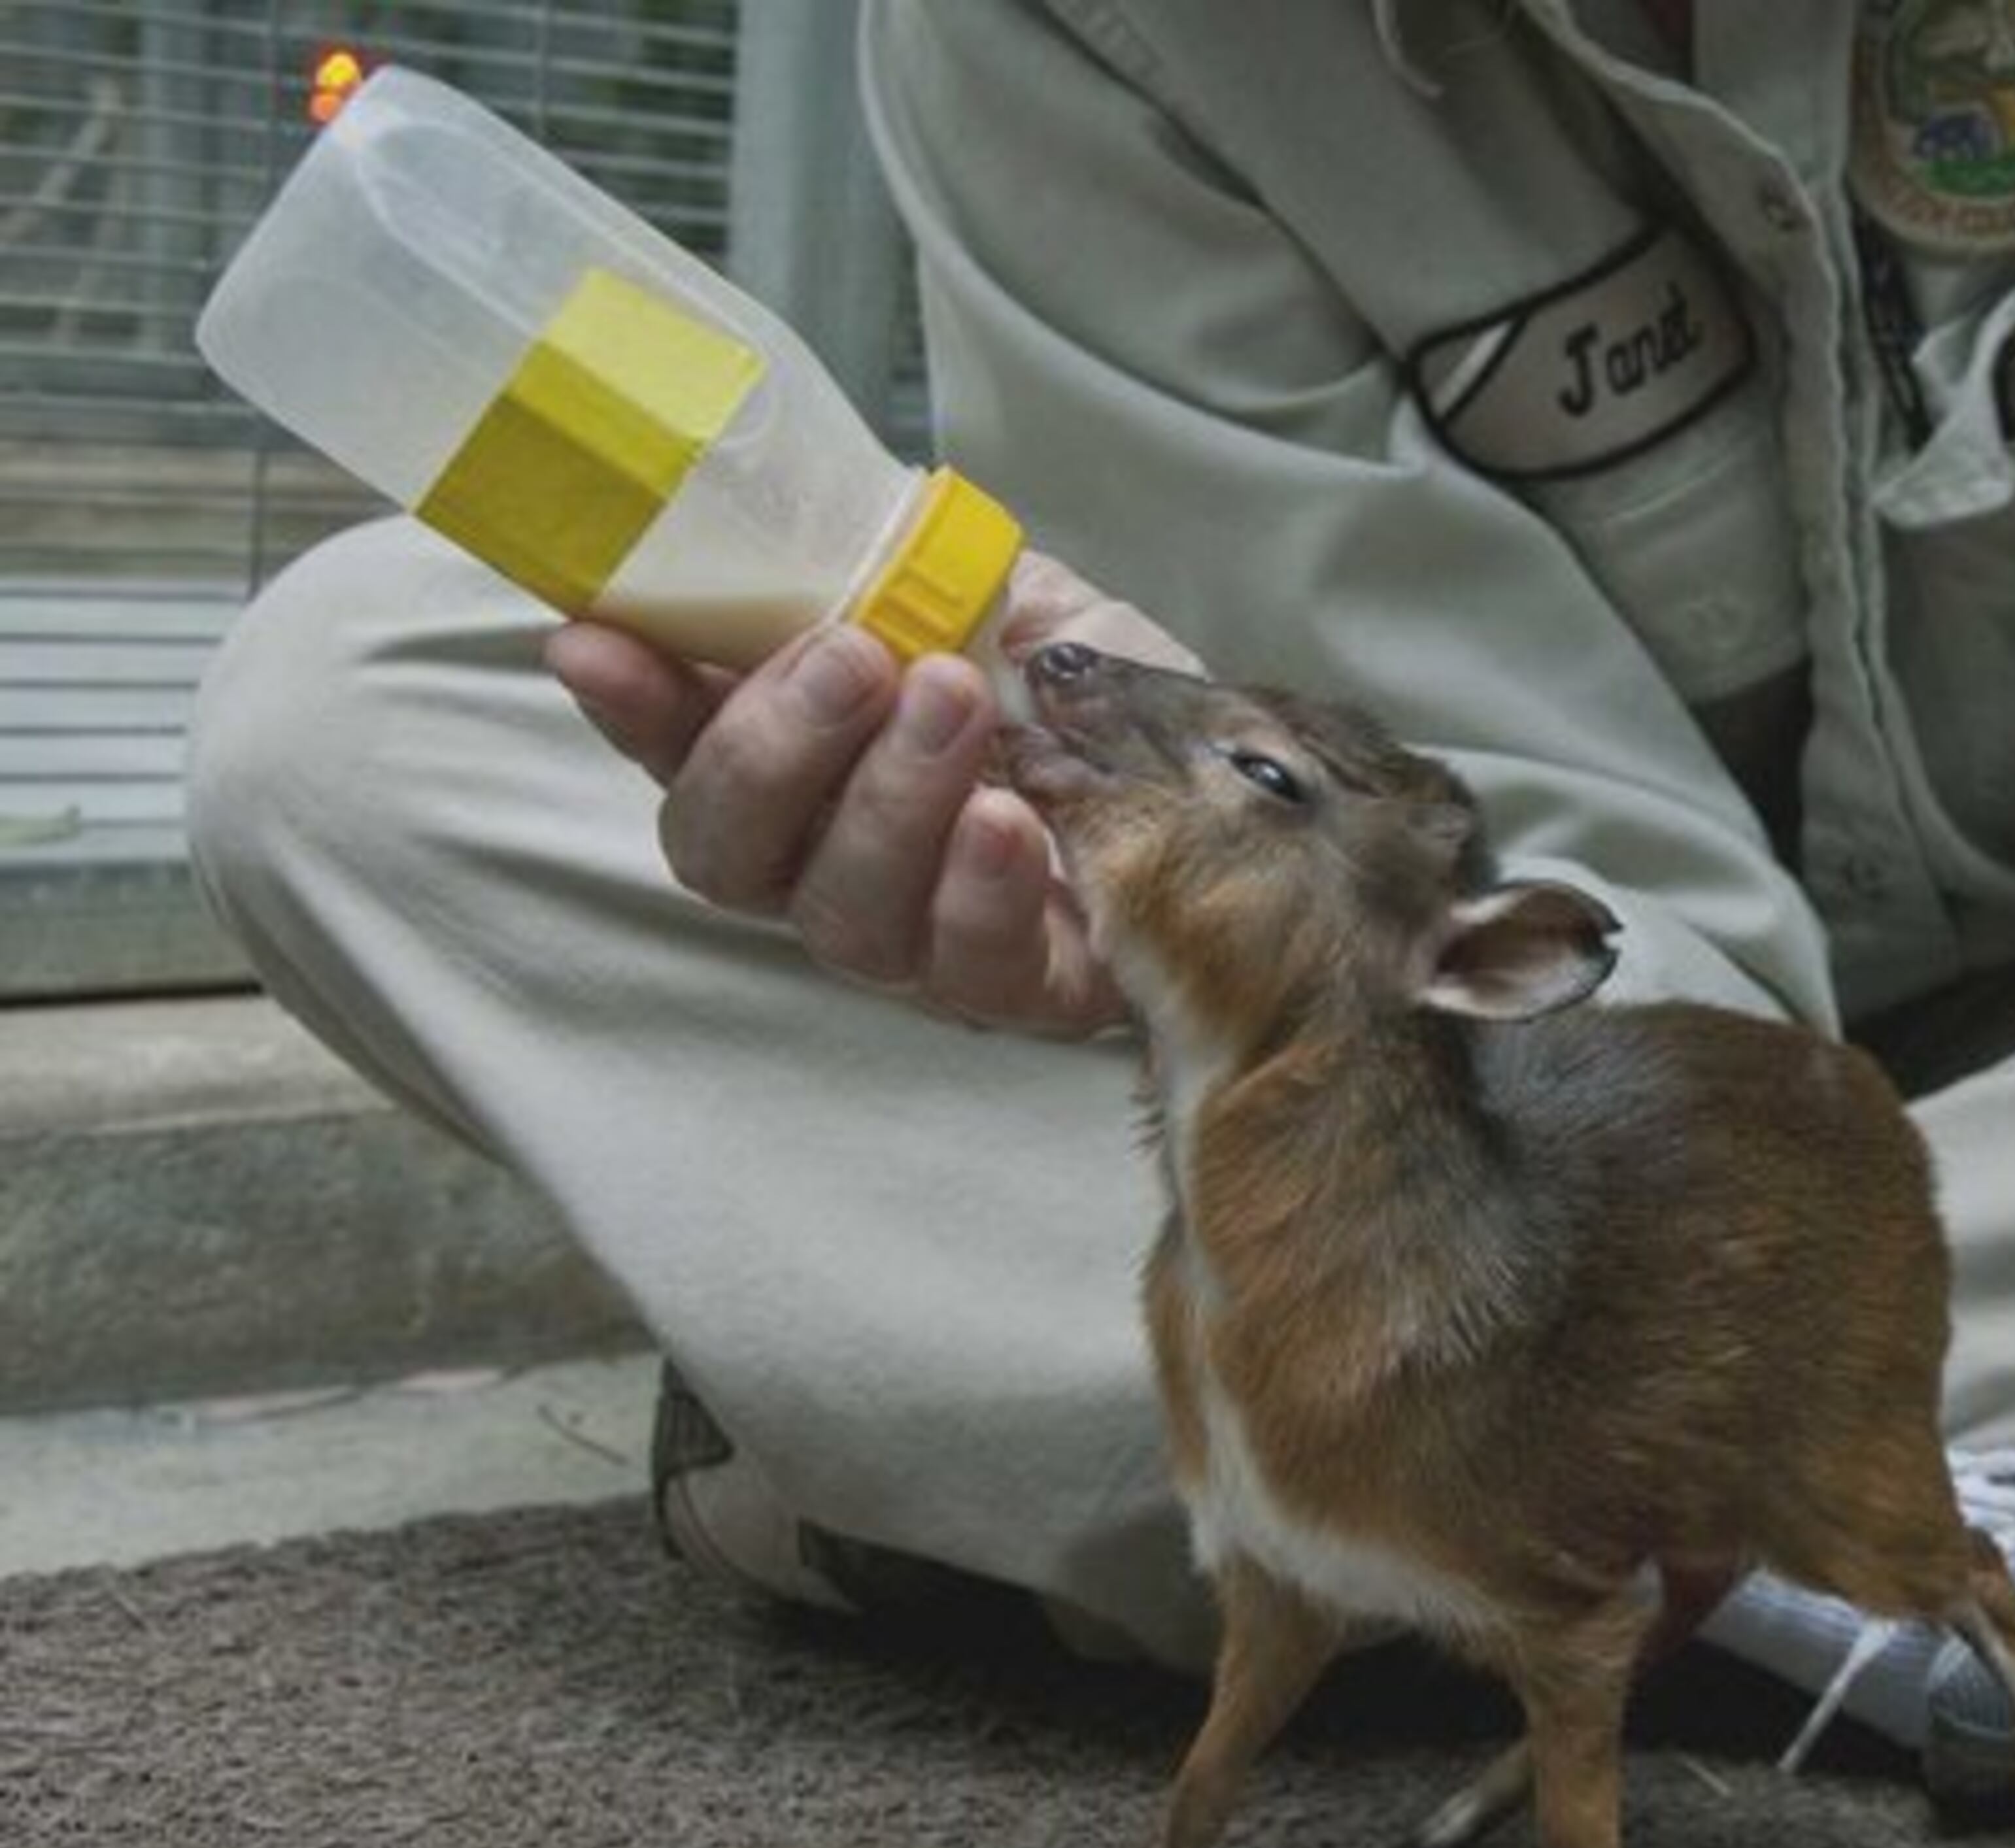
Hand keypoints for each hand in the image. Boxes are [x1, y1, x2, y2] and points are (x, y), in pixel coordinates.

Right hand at [546, 552, 1195, 1033]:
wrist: (1237, 765)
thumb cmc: (1087, 683)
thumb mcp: (987, 587)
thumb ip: (889, 558)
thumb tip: (803, 504)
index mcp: (799, 765)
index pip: (676, 749)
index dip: (627, 704)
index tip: (593, 640)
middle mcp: (830, 866)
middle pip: (728, 853)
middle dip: (771, 750)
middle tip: (855, 657)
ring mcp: (919, 945)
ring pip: (843, 917)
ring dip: (887, 803)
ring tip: (955, 702)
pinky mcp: (1025, 992)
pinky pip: (973, 971)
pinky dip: (981, 891)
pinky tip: (1017, 819)